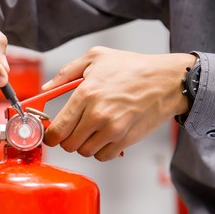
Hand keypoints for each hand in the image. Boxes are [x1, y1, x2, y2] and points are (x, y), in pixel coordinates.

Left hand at [42, 46, 195, 160]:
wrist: (167, 80)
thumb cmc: (133, 67)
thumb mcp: (95, 57)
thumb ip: (66, 73)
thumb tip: (46, 87)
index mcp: (85, 94)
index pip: (57, 130)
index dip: (50, 136)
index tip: (51, 134)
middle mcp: (97, 114)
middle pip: (68, 145)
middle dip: (66, 140)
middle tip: (72, 130)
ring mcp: (113, 130)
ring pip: (85, 152)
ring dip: (84, 145)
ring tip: (90, 130)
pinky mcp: (126, 139)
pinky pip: (103, 156)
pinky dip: (100, 151)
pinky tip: (103, 137)